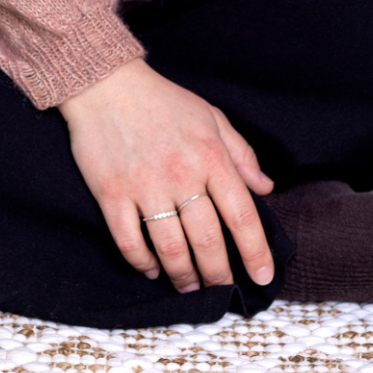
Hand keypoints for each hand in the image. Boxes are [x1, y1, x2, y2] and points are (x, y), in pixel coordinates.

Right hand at [58, 58, 275, 291]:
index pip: (241, 215)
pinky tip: (152, 268)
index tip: (262, 277)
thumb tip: (266, 188)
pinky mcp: (112, 193)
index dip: (256, 252)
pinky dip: (143, 263)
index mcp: (210, 156)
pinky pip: (130, 242)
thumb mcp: (211, 117)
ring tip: (190, 287)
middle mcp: (181, 174)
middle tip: (221, 289)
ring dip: (184, 277)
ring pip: (171, 249)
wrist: (106, 83)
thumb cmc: (163, 100)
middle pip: (208, 241)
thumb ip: (241, 154)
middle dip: (219, 275)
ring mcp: (145, 186)